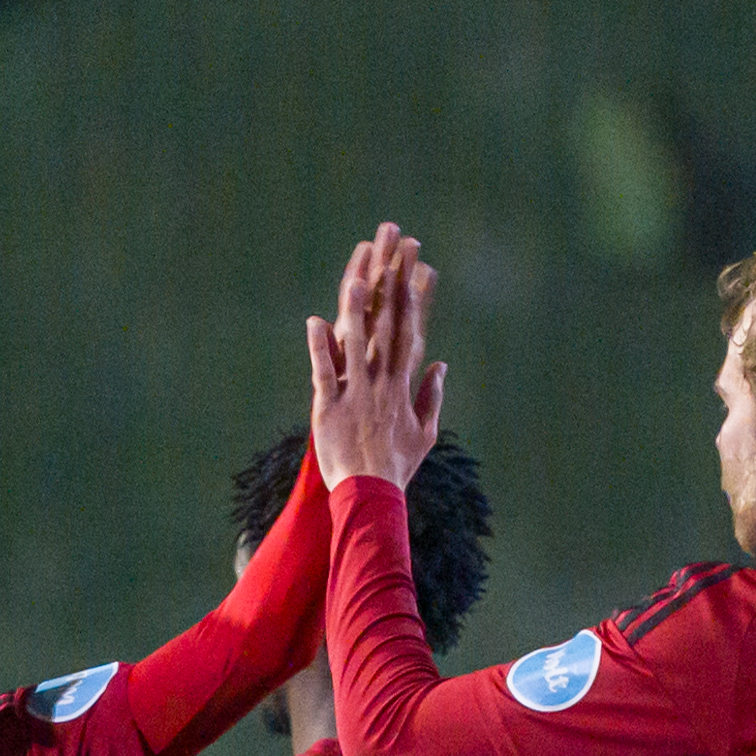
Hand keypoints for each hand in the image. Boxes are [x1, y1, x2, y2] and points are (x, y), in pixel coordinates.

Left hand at [305, 222, 442, 487]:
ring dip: (356, 311)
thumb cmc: (396, 466)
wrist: (372, 496)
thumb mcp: (424, 433)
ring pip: (355, 345)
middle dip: (389, 292)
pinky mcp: (328, 408)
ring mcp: (355, 394)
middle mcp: (381, 384)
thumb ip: (432, 396)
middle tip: (391, 259)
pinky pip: (324, 372)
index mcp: (402, 387)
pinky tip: (315, 321)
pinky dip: (319, 346)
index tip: (414, 270)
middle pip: (386, 330)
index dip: (411, 300)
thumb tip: (441, 365)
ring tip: (356, 280)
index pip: (409, 334)